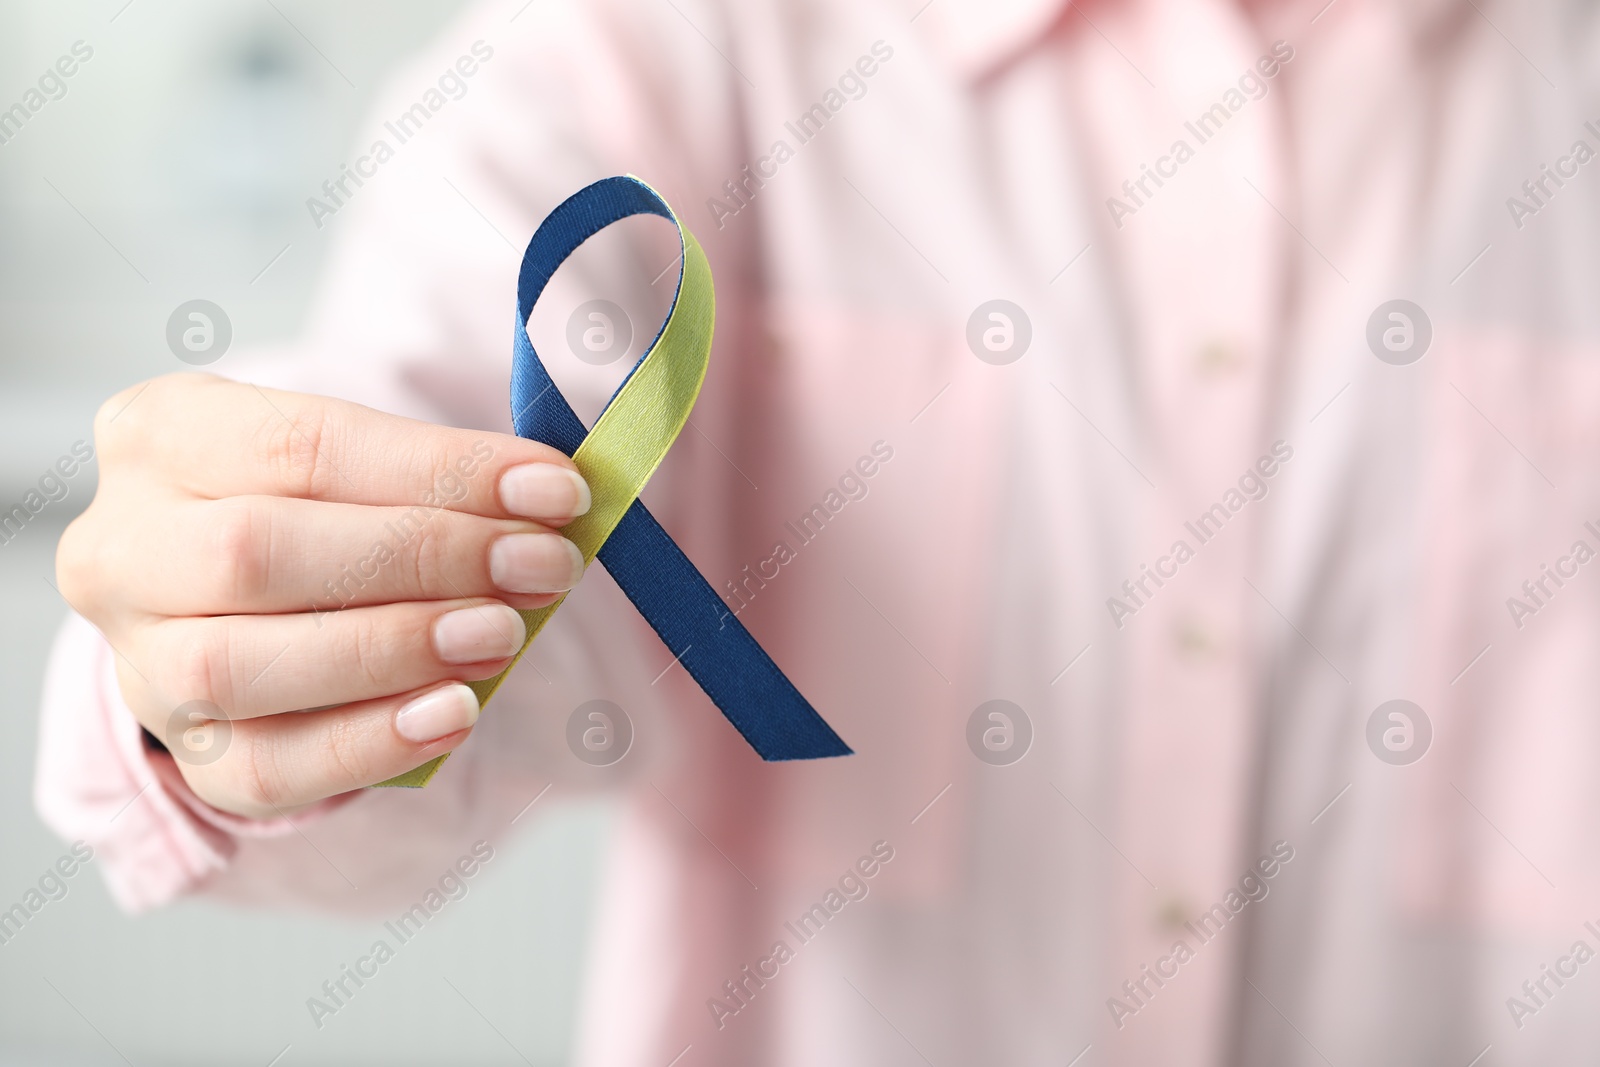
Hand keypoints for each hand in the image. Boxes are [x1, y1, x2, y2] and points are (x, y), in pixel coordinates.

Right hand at [57, 374, 590, 816]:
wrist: (255, 594)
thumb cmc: (325, 506)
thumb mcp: (361, 456)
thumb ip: (439, 469)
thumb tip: (553, 494)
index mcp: (160, 434)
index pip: (302, 444)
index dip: (438, 469)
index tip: (552, 489)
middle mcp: (121, 547)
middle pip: (255, 553)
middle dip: (419, 558)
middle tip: (539, 565)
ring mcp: (139, 660)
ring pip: (239, 667)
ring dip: (392, 649)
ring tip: (501, 634)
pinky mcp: (186, 753)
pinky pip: (264, 768)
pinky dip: (369, 743)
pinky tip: (454, 714)